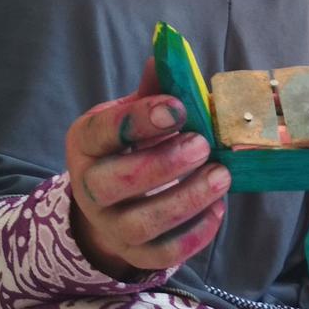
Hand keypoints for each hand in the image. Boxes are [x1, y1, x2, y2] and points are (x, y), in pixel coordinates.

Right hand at [66, 59, 229, 279]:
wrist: (111, 204)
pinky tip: (218, 208)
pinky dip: (197, 233)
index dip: (142, 119)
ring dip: (189, 198)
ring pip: (145, 222)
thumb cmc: (129, 148)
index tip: (180, 108)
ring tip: (222, 175)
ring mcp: (111, 226)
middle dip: (166, 163)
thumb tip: (169, 53)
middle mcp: (89, 188)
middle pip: (118, 181)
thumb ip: (154, 90)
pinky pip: (166, 253)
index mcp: (86, 143)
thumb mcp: (132, 115)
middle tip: (204, 146)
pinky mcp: (137, 254)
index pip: (104, 131)